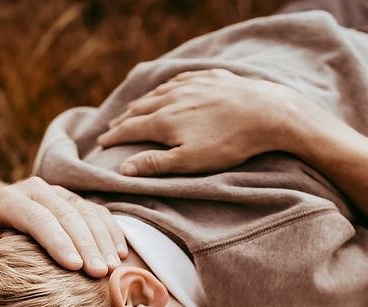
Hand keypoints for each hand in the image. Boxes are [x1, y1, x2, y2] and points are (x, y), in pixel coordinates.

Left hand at [0, 177, 126, 276]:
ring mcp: (58, 192)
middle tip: (100, 274)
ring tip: (113, 268)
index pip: (37, 217)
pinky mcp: (74, 200)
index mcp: (8, 198)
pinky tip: (120, 254)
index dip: (57, 241)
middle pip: (67, 214)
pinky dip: (111, 232)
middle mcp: (36, 189)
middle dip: (86, 244)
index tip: (74, 267)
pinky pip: (98, 212)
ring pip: (86, 211)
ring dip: (103, 240)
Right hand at [96, 69, 314, 176]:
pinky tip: (168, 89)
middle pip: (140, 107)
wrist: (267, 112)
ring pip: (159, 92)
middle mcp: (173, 98)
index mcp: (164, 120)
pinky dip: (167, 87)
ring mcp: (192, 84)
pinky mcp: (211, 77)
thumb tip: (123, 169)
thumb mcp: (190, 161)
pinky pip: (181, 80)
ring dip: (143, 101)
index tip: (100, 143)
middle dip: (123, 118)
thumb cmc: (229, 143)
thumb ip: (156, 164)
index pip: (130, 129)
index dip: (113, 137)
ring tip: (134, 108)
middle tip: (111, 126)